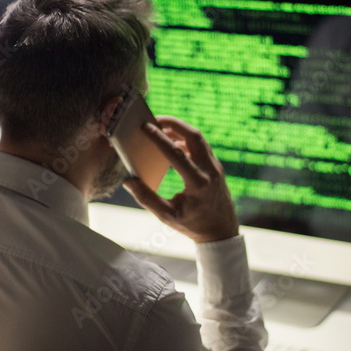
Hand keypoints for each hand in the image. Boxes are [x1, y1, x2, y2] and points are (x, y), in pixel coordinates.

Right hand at [123, 116, 238, 243]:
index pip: (177, 154)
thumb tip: (129, 181)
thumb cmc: (193, 225)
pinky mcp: (215, 166)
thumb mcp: (167, 216)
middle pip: (194, 136)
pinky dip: (186, 139)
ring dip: (180, 129)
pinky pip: (201, 146)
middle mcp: (210, 171)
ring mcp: (215, 167)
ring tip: (160, 127)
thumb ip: (147, 199)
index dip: (160, 139)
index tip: (146, 127)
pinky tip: (171, 141)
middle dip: (174, 123)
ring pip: (199, 138)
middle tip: (154, 119)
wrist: (221, 231)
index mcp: (198, 183)